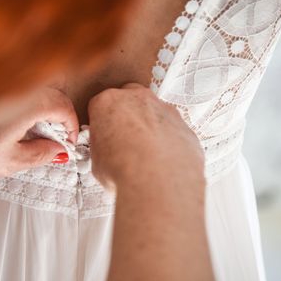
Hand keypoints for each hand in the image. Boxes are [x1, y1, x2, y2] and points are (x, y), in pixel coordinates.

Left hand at [0, 87, 78, 176]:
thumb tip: (59, 149)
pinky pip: (16, 85)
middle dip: (57, 115)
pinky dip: (22, 100)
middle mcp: (16, 85)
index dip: (71, 125)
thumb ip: (41, 154)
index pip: (62, 105)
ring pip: (33, 86)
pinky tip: (9, 121)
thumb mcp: (10, 160)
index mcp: (26, 103)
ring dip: (40, 106)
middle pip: (51, 92)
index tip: (68, 140)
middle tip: (52, 138)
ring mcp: (3, 80)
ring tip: (29, 131)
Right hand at [88, 83, 203, 190]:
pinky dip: (168, 140)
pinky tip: (162, 160)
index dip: (101, 123)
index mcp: (109, 102)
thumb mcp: (96, 160)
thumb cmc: (124, 169)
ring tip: (144, 154)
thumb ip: (102, 147)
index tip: (103, 135)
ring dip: (149, 127)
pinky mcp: (184, 124)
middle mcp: (137, 99)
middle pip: (129, 98)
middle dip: (127, 115)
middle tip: (123, 140)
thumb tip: (107, 152)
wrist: (157, 182)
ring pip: (154, 112)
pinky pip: (173, 129)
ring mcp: (164, 109)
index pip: (100, 106)